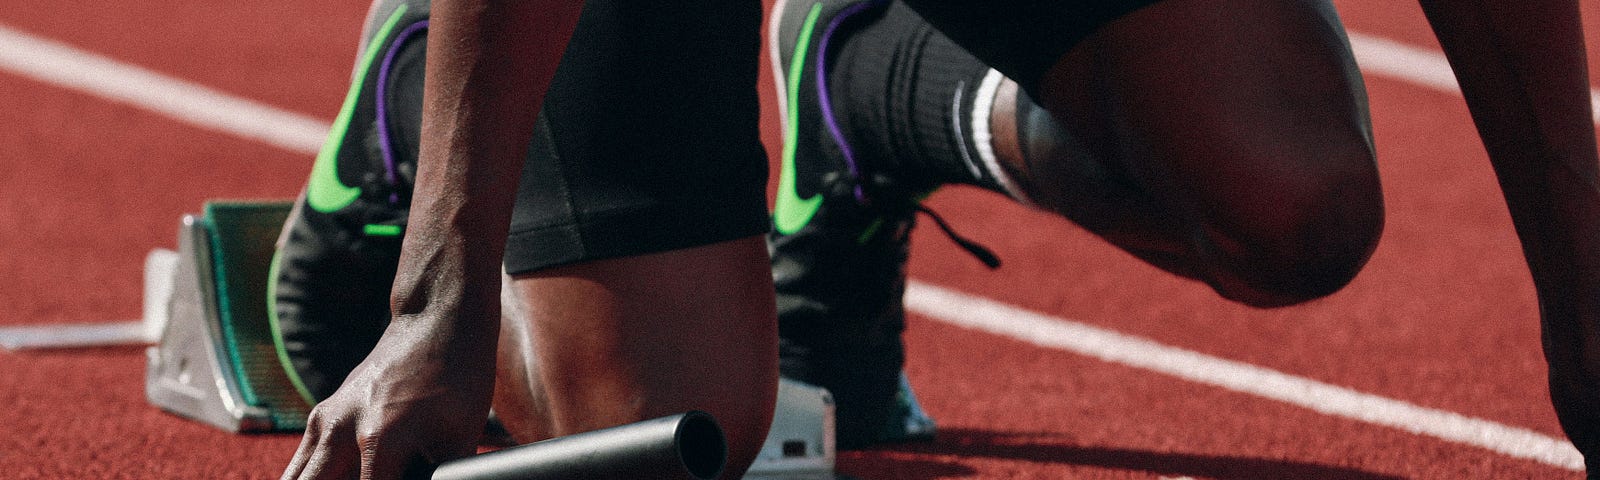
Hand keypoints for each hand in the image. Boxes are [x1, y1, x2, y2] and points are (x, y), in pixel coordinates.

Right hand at [280, 320, 497, 479]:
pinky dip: (313, 478)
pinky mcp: (320, 415)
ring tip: (351, 476)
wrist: (435, 322)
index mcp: (380, 439)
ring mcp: (324, 419)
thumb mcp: (460, 437)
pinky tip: (335, 477)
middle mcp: (341, 429)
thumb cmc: (458, 379)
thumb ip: (441, 477)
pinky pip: (302, 463)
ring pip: (295, 479)